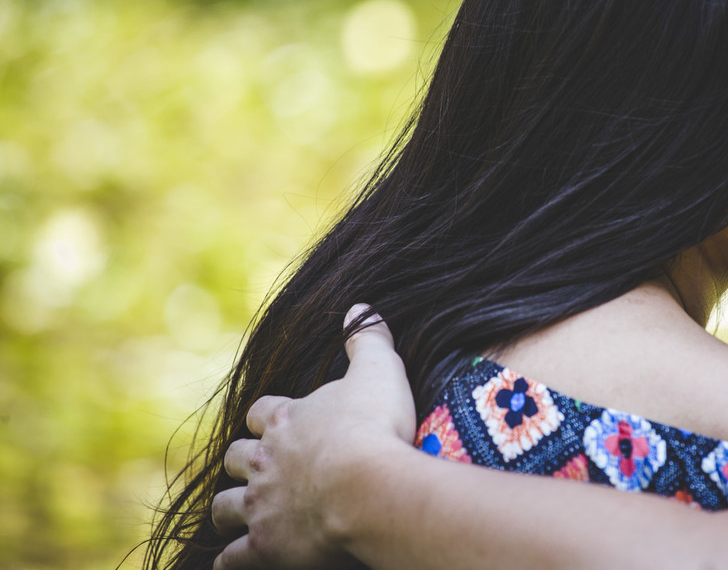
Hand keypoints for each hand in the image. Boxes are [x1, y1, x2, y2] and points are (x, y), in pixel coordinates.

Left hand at [212, 305, 415, 568]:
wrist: (368, 488)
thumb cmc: (375, 427)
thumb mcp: (380, 369)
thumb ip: (368, 338)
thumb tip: (360, 306)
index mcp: (287, 420)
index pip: (263, 412)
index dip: (268, 417)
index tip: (277, 422)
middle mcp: (266, 461)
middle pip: (236, 458)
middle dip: (244, 461)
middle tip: (261, 468)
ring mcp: (261, 505)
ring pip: (225, 506)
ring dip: (231, 507)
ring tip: (241, 511)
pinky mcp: (265, 546)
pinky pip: (232, 558)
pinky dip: (231, 559)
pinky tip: (234, 560)